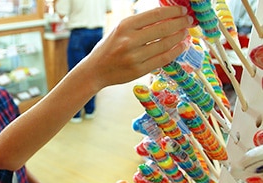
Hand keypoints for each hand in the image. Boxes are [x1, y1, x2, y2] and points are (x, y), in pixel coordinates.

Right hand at [70, 6, 192, 89]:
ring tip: (185, 33)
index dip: (173, 11)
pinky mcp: (138, 70)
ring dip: (179, 37)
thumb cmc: (108, 48)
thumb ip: (139, 24)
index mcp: (124, 26)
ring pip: (165, 44)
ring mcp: (134, 57)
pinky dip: (175, 51)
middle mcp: (129, 41)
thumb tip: (166, 16)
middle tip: (189, 20)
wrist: (95, 71)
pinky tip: (181, 46)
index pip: (155, 14)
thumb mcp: (119, 30)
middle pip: (164, 28)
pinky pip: (163, 59)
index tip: (182, 10)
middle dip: (181, 23)